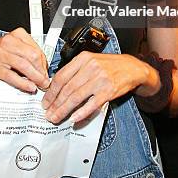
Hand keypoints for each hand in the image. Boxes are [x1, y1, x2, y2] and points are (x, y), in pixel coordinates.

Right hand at [0, 27, 49, 92]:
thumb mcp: (14, 46)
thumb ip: (28, 53)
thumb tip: (43, 67)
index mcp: (17, 35)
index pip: (36, 49)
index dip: (44, 62)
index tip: (46, 71)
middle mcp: (9, 42)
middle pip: (32, 57)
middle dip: (41, 71)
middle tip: (45, 80)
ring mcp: (1, 54)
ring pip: (25, 66)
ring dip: (35, 78)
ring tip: (40, 84)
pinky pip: (13, 77)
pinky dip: (23, 83)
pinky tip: (29, 87)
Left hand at [41, 52, 157, 123]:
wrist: (132, 68)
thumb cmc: (110, 65)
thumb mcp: (91, 60)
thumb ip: (75, 71)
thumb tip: (57, 87)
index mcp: (84, 58)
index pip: (62, 76)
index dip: (51, 91)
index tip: (46, 101)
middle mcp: (91, 67)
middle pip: (67, 88)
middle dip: (55, 103)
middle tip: (48, 113)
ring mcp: (100, 79)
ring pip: (76, 97)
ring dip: (64, 109)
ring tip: (56, 117)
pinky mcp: (108, 91)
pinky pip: (91, 104)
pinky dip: (81, 112)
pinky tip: (74, 118)